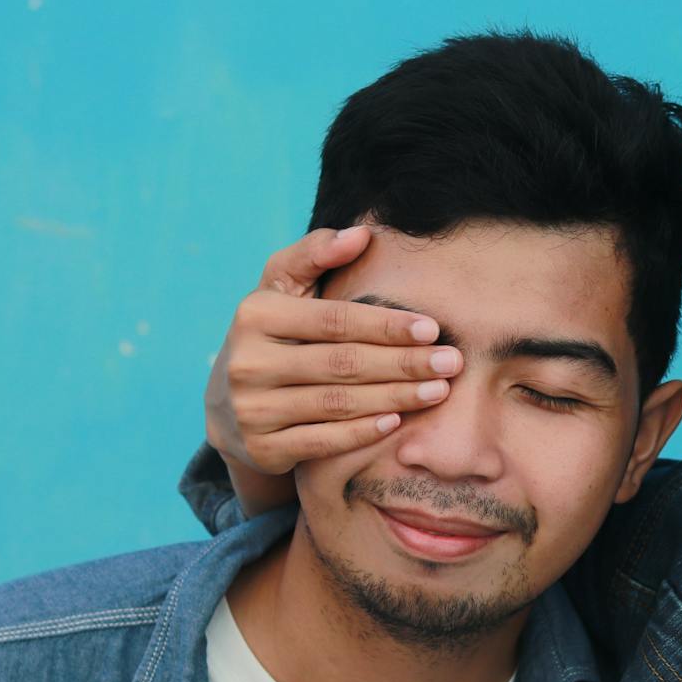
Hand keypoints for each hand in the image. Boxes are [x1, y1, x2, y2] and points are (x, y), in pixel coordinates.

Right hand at [205, 226, 461, 477]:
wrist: (229, 406)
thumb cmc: (274, 335)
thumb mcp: (282, 288)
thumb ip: (315, 254)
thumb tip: (363, 234)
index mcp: (256, 315)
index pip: (334, 320)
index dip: (386, 325)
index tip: (432, 328)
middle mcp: (249, 362)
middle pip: (343, 363)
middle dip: (404, 363)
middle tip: (452, 363)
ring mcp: (254, 409)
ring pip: (339, 403)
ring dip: (396, 397)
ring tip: (438, 391)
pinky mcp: (263, 448)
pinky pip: (323, 442)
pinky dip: (363, 432)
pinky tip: (398, 422)